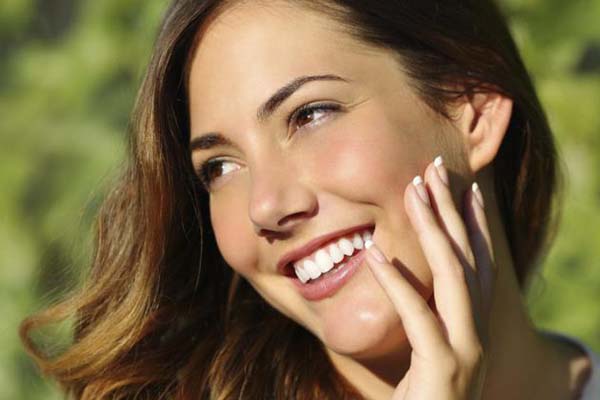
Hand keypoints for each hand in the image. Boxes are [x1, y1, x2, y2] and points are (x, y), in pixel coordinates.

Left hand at [364, 155, 495, 399]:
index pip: (481, 266)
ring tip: (413, 192)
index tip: (466, 189)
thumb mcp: (427, 356)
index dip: (475, 226)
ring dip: (433, 230)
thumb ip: (425, 321)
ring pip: (453, 277)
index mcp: (473, 328)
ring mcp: (465, 351)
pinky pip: (418, 317)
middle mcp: (477, 334)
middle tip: (436, 169)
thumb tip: (403, 281)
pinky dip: (396, 283)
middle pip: (469, 259)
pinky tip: (374, 255)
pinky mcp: (443, 370)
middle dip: (454, 211)